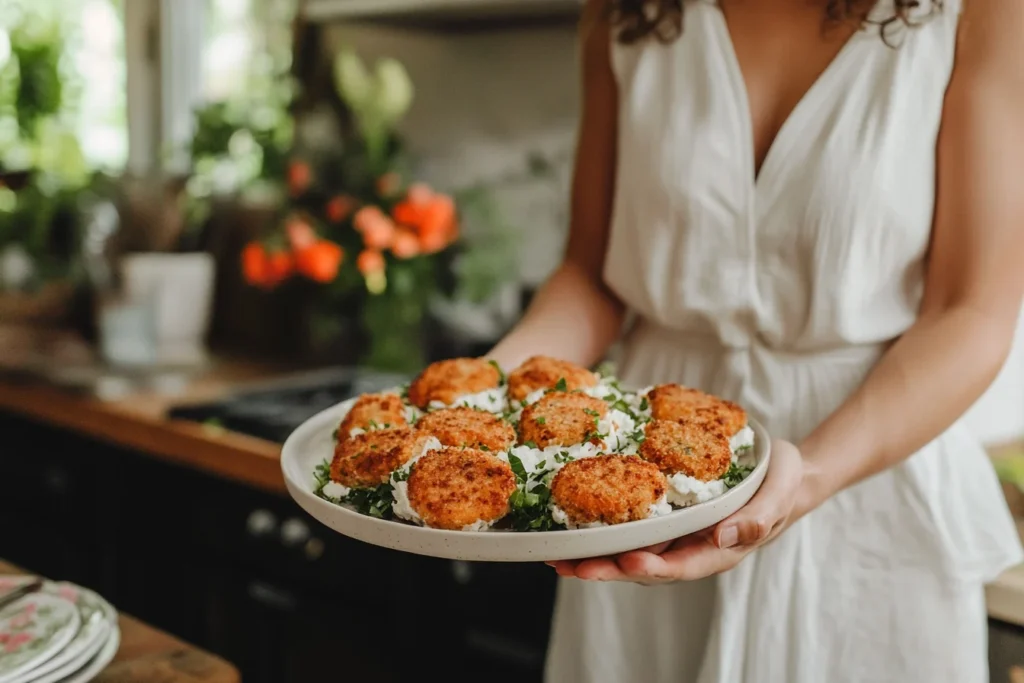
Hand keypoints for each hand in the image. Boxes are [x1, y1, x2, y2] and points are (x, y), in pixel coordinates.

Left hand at [548, 439, 805, 583]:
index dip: (652, 568)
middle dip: (607, 569)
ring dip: (597, 557)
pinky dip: (607, 532)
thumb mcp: (778, 494)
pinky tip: (576, 528)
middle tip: (568, 566)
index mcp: (720, 549)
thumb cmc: (783, 483)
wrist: (786, 474)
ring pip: (634, 551)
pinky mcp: (669, 519)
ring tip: (558, 557)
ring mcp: (679, 535)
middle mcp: (693, 547)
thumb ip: (756, 518)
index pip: (681, 566)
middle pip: (646, 566)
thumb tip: (722, 538)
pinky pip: (635, 530)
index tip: (626, 563)